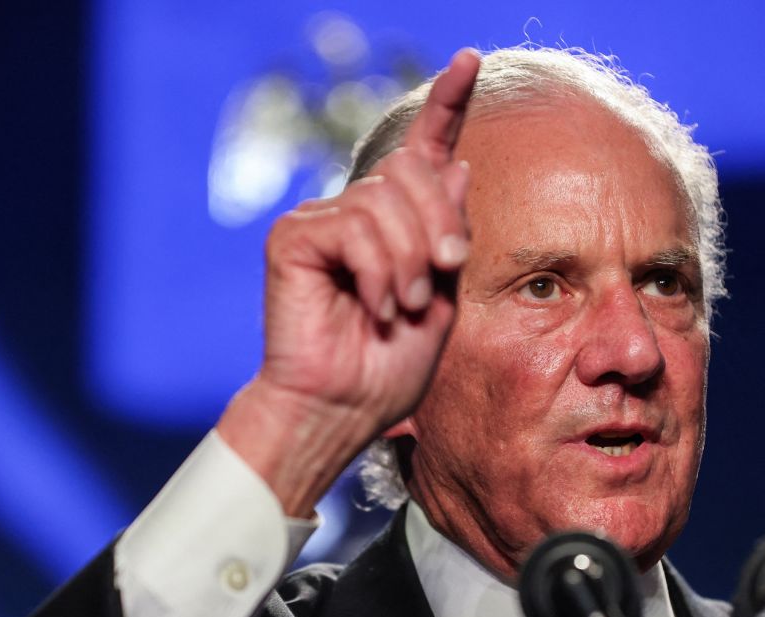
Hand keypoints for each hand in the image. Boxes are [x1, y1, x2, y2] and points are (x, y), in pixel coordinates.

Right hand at [217, 49, 479, 513]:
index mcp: (398, 224)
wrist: (345, 407)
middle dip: (441, 226)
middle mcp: (358, 212)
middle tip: (440, 278)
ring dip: (409, 261)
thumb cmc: (392, 363)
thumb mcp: (444, 296)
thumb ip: (450, 233)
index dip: (447, 105)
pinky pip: (355, 227)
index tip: (471, 59)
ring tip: (402, 306)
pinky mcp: (293, 237)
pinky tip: (374, 306)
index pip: (424, 152)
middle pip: (414, 172)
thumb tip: (457, 164)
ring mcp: (323, 221)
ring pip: (386, 201)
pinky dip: (377, 272)